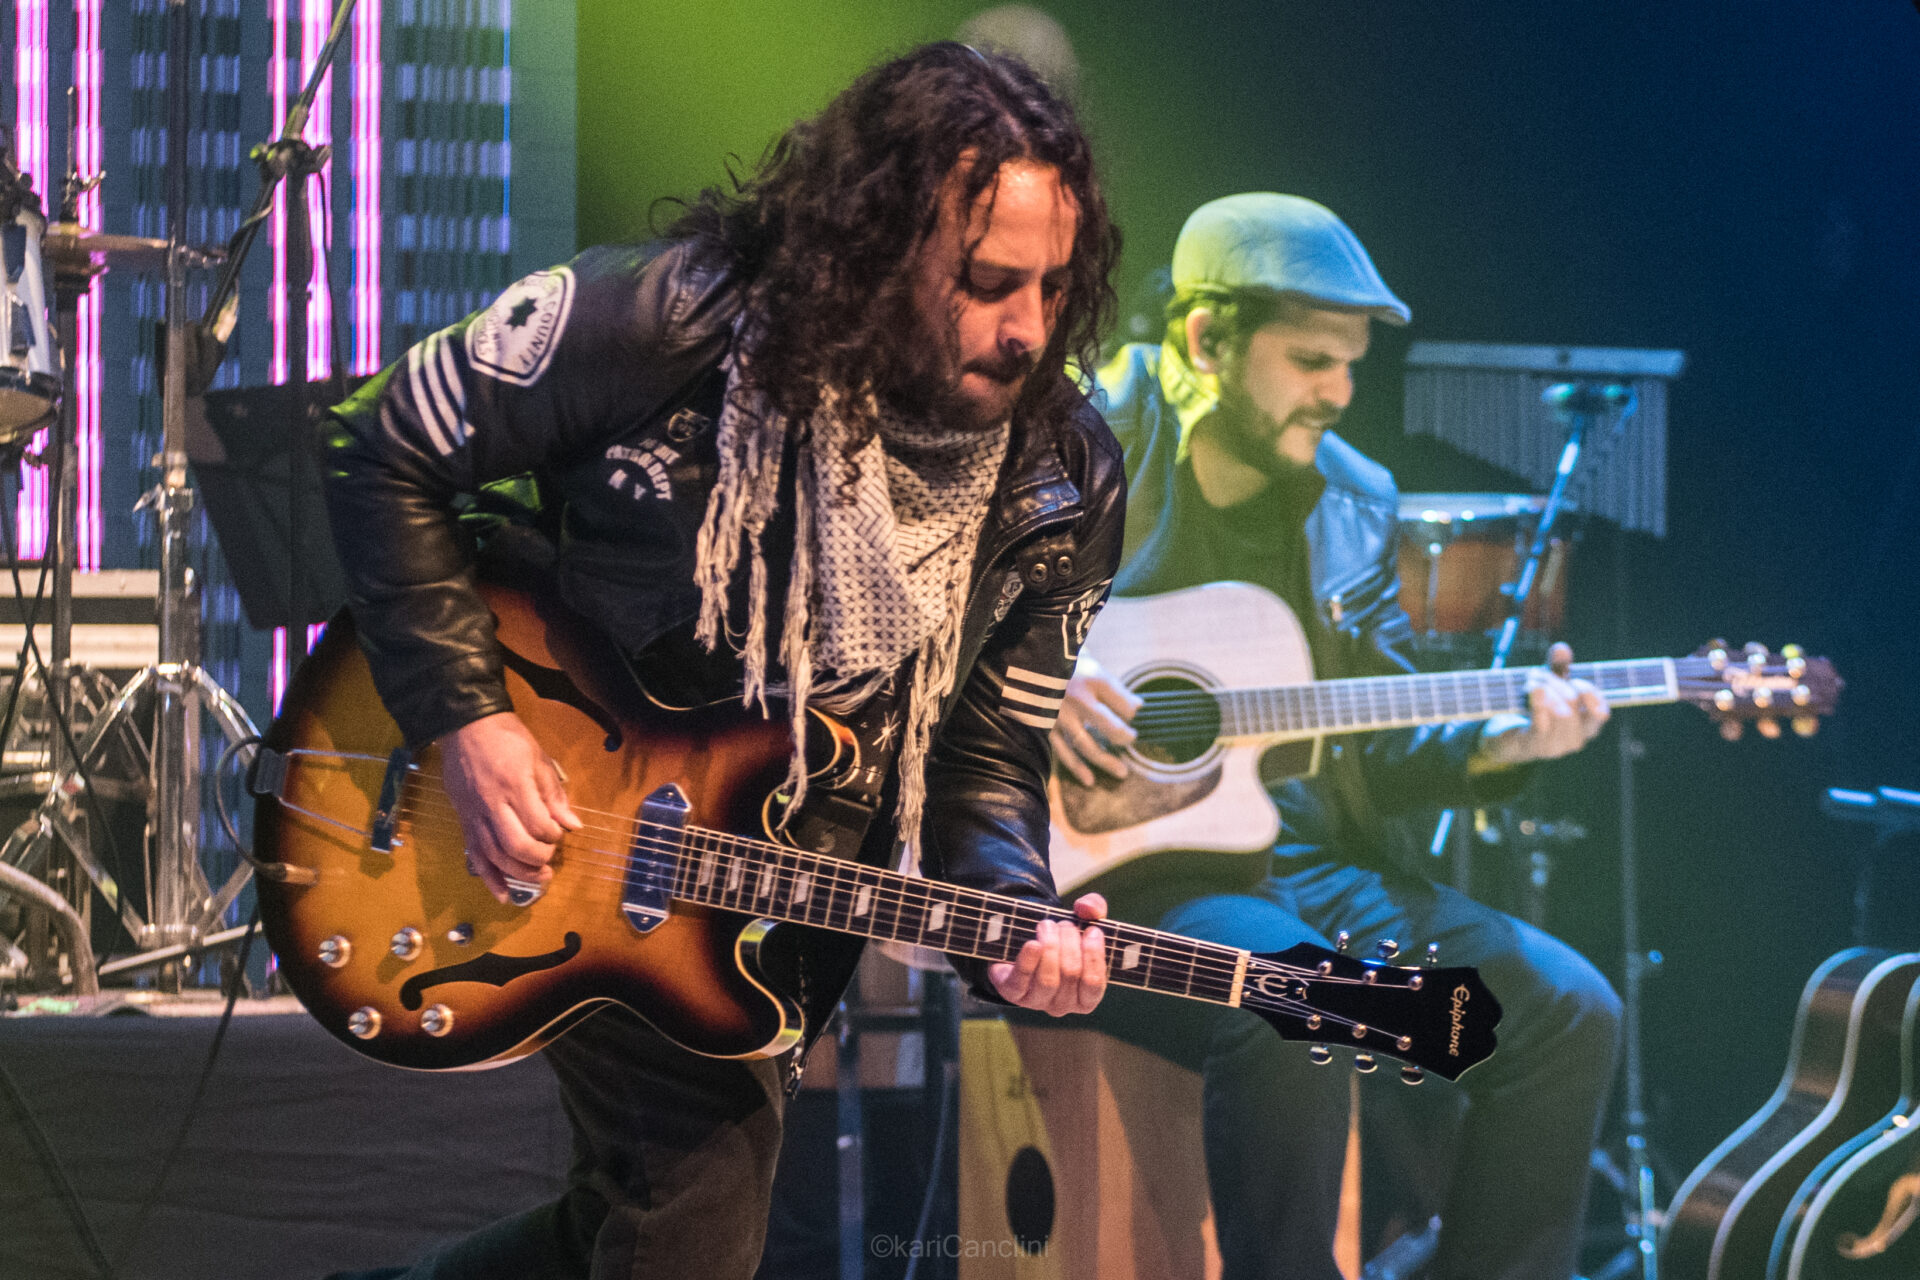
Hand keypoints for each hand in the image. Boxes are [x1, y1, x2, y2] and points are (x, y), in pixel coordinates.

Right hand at [439, 712, 582, 903]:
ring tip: (538, 878)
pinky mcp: (463, 821)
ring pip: (494, 856)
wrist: (465, 726)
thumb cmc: (507, 738)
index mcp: (515, 786)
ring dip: (518, 874)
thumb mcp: (538, 758)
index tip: (559, 833)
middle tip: (549, 861)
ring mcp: (474, 814)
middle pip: (515, 847)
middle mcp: (492, 804)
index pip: (539, 825)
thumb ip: (554, 794)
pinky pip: (474, 855)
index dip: (553, 836)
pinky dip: (489, 877)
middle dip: (537, 860)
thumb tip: (573, 825)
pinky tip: (503, 894)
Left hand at [989, 893, 1109, 1014]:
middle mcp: (1063, 1005)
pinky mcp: (1013, 993)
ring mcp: (1037, 1001)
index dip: (1094, 956)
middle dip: (1069, 942)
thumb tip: (1087, 908)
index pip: (1094, 984)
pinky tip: (1032, 944)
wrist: (1020, 945)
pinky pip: (1022, 980)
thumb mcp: (1081, 922)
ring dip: (1050, 946)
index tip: (1092, 930)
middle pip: (1071, 974)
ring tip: (1046, 925)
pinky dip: (1028, 960)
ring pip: (1048, 980)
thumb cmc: (1060, 939)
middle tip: (1063, 924)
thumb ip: (1094, 908)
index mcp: (1085, 997)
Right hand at [1049, 657, 1140, 784]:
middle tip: (1131, 740)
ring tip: (1122, 772)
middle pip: (1109, 726)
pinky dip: (1076, 767)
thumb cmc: (1064, 663)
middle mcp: (1078, 699)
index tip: (1132, 712)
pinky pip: (1063, 751)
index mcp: (1092, 679)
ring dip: (1105, 760)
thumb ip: (1114, 687)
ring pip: (1086, 744)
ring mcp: (1060, 716)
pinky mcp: (1045, 727)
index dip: (1133, 711)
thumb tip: (1138, 707)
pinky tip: (1090, 780)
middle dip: (1124, 737)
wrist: (1025, 662)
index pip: (1124, 703)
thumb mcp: (1091, 664)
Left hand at [1474, 642, 1609, 769]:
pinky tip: (1536, 693)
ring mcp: (1555, 747)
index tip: (1574, 680)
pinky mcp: (1532, 746)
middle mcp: (1574, 739)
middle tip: (1536, 674)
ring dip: (1541, 689)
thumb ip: (1558, 668)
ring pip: (1558, 711)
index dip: (1590, 694)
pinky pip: (1540, 726)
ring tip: (1529, 684)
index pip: (1601, 713)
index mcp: (1585, 727)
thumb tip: (1561, 648)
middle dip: (1555, 681)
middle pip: (1573, 701)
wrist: (1507, 740)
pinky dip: (1540, 707)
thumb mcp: (1550, 688)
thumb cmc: (1537, 712)